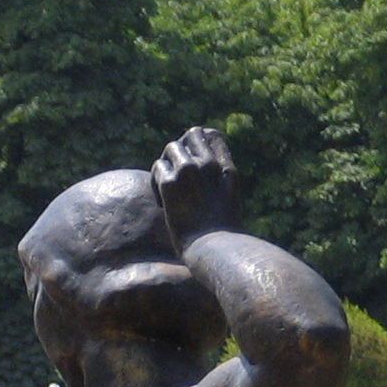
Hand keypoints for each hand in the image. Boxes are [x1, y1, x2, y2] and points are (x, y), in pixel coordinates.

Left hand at [153, 126, 240, 244]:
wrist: (215, 252)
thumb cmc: (223, 237)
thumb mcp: (229, 202)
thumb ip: (217, 181)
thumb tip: (201, 169)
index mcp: (228, 170)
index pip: (213, 135)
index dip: (200, 143)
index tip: (195, 161)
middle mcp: (210, 166)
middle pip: (191, 134)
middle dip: (182, 150)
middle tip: (178, 175)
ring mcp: (190, 172)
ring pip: (171, 148)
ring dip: (168, 165)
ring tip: (170, 190)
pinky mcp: (170, 185)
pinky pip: (158, 168)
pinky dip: (157, 183)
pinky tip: (164, 203)